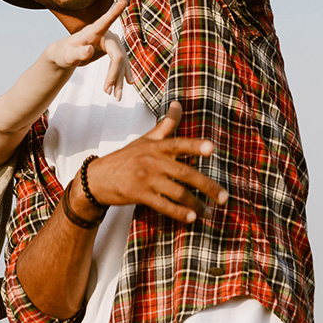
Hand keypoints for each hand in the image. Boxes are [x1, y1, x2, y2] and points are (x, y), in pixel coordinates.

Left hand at [44, 0, 130, 98]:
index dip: (115, 11)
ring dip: (119, 79)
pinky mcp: (113, 51)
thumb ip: (77, 52)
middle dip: (114, 74)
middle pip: (118, 56)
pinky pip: (121, 65)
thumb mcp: (67, 55)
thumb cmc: (63, 52)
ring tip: (115, 97)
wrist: (65, 55)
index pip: (106, 21)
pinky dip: (121, 77)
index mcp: (93, 32)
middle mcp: (106, 35)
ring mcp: (111, 43)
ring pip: (122, 63)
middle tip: (107, 92)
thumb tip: (88, 50)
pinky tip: (124, 87)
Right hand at [73, 102, 227, 223]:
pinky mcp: (139, 194)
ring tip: (209, 212)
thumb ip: (166, 125)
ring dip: (196, 205)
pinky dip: (179, 213)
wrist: (98, 178)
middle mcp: (152, 160)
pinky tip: (191, 218)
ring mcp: (145, 178)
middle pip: (185, 173)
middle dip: (208, 187)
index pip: (178, 143)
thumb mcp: (145, 140)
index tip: (211, 148)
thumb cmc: (126, 158)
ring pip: (178, 192)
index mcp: (155, 146)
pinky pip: (164, 205)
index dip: (194, 145)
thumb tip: (178, 104)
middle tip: (224, 197)